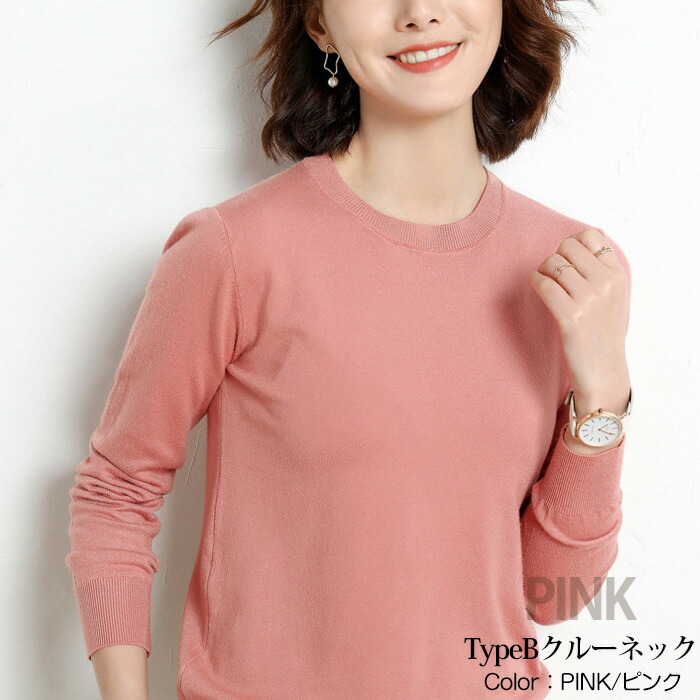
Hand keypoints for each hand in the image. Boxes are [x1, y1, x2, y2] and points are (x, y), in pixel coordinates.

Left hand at [527, 228, 629, 401]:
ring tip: (544, 284)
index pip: (591, 235)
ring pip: (553, 263)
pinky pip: (543, 284)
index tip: (566, 259)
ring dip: (542, 271)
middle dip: (555, 257)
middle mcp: (606, 283)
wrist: (603, 371)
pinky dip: (534, 282)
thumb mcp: (614, 296)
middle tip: (552, 275)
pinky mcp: (571, 316)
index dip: (572, 243)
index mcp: (618, 275)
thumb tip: (578, 241)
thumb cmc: (602, 332)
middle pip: (567, 246)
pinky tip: (536, 288)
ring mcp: (589, 299)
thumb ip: (602, 270)